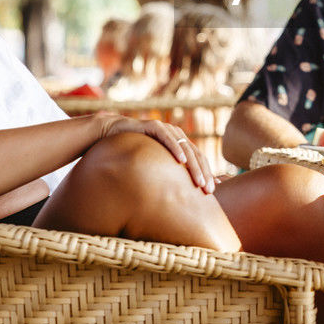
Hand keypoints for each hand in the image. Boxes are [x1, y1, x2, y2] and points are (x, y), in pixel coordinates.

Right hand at [96, 112, 215, 193]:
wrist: (111, 133)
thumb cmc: (131, 152)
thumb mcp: (152, 166)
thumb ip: (164, 175)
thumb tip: (176, 197)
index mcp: (179, 143)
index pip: (198, 159)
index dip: (207, 173)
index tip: (213, 190)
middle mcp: (176, 135)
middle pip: (196, 155)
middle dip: (204, 173)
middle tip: (209, 190)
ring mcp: (166, 129)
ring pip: (186, 148)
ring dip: (194, 166)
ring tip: (199, 181)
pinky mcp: (154, 126)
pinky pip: (167, 138)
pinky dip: (176, 149)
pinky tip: (182, 161)